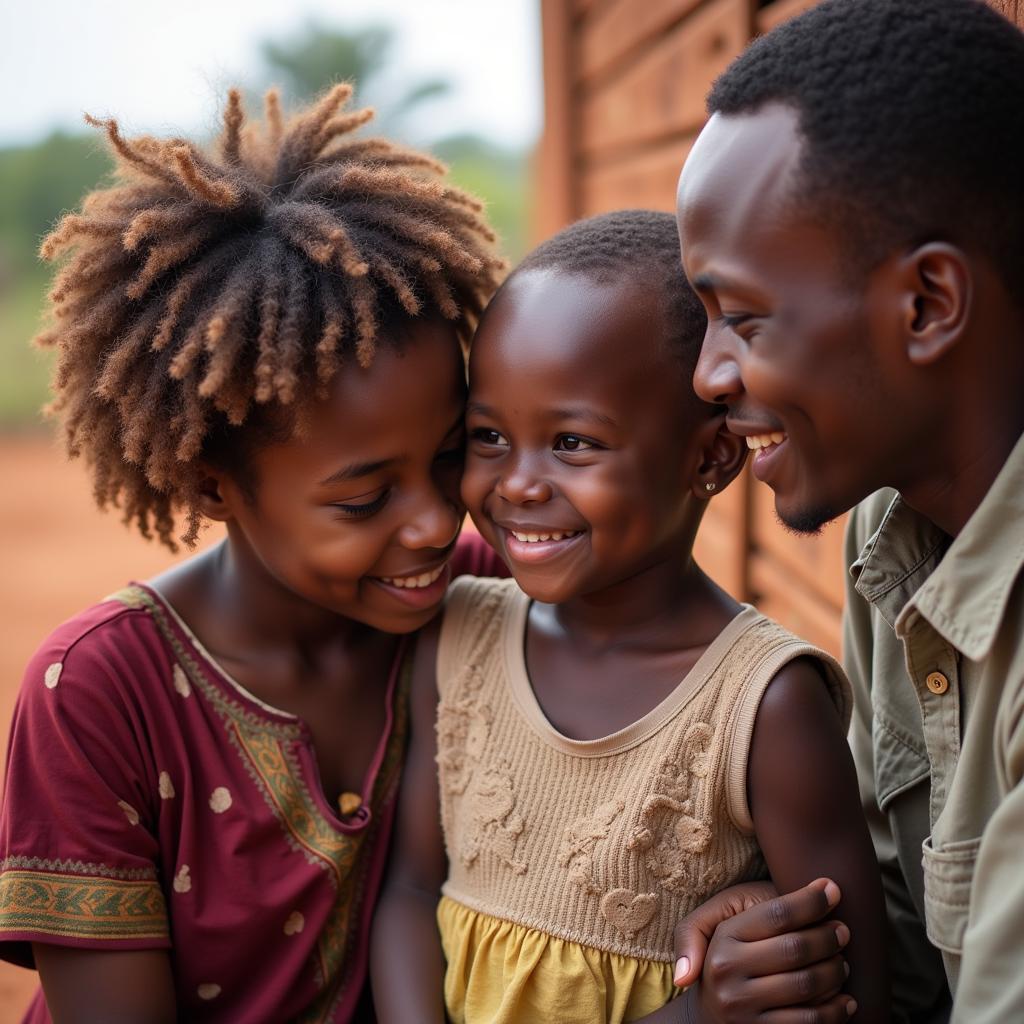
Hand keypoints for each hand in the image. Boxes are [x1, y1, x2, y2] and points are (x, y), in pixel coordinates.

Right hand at [673, 878, 855, 1021]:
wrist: (709, 1016)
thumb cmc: (729, 957)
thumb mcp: (725, 922)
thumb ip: (764, 906)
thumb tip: (829, 887)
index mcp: (723, 936)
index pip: (777, 914)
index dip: (811, 901)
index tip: (833, 890)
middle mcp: (727, 970)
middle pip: (795, 948)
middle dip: (828, 938)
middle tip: (843, 931)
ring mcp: (742, 1006)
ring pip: (806, 984)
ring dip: (835, 972)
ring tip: (842, 963)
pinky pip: (809, 1021)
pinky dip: (835, 1010)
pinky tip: (846, 1000)